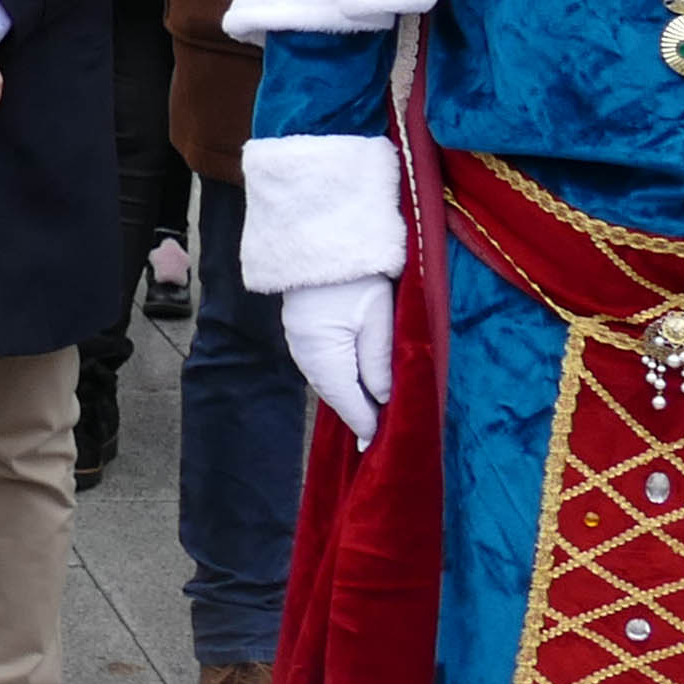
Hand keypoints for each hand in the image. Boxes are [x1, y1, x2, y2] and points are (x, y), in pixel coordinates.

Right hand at [280, 276, 396, 445]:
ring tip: (372, 411)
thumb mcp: (378, 321)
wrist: (319, 238)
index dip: (368, 427)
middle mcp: (307, 359)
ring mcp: (300, 346)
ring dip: (350, 396)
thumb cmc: (355, 278)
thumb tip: (383, 399)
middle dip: (359, 413)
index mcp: (326, 359)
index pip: (350, 406)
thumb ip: (380, 364)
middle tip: (382, 432)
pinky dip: (340, 379)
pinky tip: (355, 382)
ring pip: (330, 383)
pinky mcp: (302, 334)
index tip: (381, 445)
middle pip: (338, 397)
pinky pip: (324, 367)